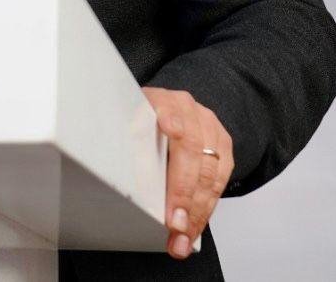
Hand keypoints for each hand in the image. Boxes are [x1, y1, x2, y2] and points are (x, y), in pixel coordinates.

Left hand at [142, 87, 232, 259]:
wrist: (170, 108)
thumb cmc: (142, 124)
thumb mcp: (126, 124)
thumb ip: (125, 141)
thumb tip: (112, 176)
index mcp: (158, 99)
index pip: (166, 113)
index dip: (170, 129)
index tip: (169, 139)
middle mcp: (186, 108)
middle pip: (190, 149)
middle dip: (183, 193)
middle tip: (174, 225)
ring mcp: (208, 125)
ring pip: (209, 170)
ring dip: (197, 211)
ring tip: (183, 237)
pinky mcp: (223, 143)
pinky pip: (220, 180)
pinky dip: (206, 208)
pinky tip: (195, 227)